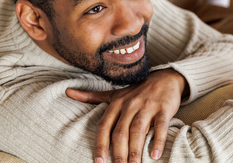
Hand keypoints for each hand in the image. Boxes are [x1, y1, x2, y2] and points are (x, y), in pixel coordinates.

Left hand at [66, 69, 188, 162]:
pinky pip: (160, 126)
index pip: (105, 126)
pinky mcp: (163, 109)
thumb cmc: (137, 90)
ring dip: (135, 151)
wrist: (165, 78)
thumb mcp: (114, 93)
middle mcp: (130, 105)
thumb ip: (92, 96)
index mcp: (116, 103)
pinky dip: (158, 141)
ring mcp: (147, 107)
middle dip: (119, 153)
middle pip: (121, 132)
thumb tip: (68, 92)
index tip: (99, 162)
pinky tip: (155, 155)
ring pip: (138, 131)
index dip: (100, 144)